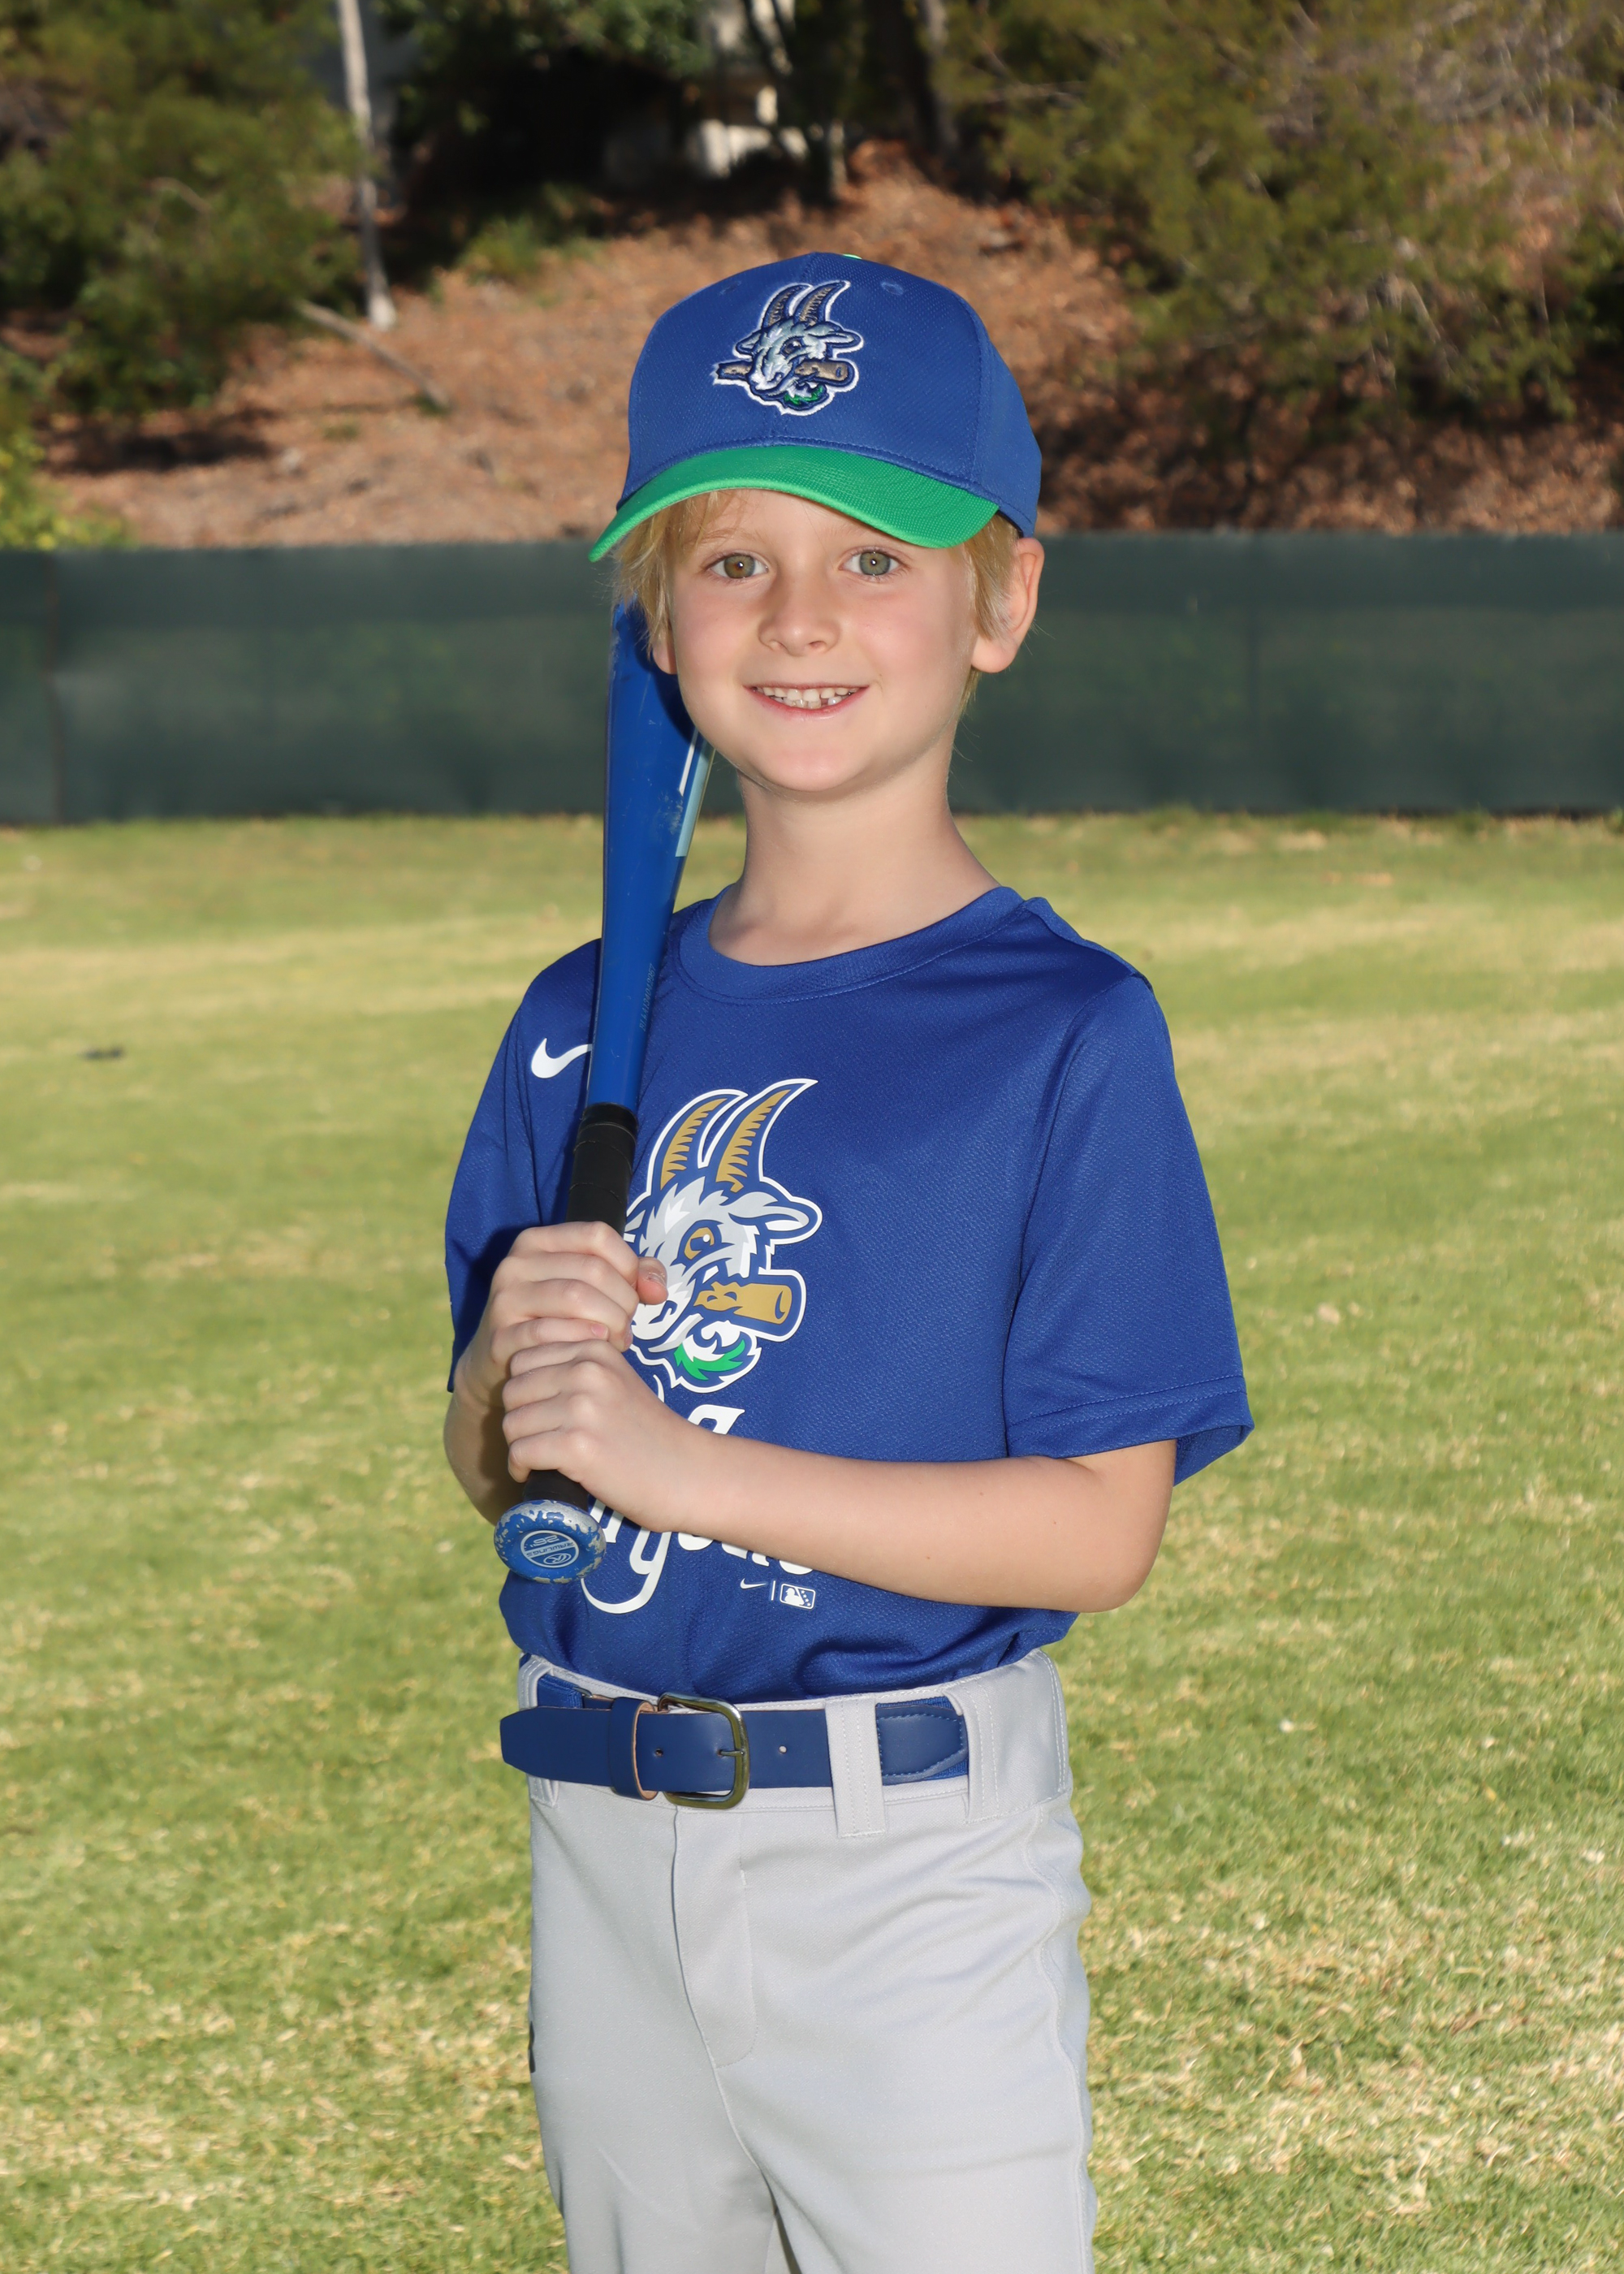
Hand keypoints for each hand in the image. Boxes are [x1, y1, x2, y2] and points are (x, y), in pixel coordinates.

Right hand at [454, 1222, 667, 1417]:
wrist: (503, 1367)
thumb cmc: (558, 1322)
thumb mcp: (591, 1289)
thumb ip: (632, 1277)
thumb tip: (656, 1289)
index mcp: (537, 1241)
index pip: (598, 1234)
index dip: (628, 1264)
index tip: (635, 1293)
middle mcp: (515, 1263)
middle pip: (593, 1269)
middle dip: (623, 1301)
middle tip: (627, 1326)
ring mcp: (505, 1299)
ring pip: (577, 1296)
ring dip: (609, 1323)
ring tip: (616, 1340)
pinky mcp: (501, 1336)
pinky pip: (554, 1333)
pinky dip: (583, 1342)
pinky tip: (593, 1351)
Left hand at [501, 1334, 697, 1512]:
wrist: (687, 1472)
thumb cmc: (647, 1433)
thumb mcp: (615, 1382)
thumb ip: (575, 1370)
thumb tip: (517, 1379)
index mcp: (595, 1349)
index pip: (523, 1358)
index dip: (524, 1390)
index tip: (540, 1413)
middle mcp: (587, 1372)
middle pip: (512, 1389)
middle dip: (519, 1418)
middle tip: (538, 1439)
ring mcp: (582, 1408)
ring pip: (512, 1422)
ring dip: (519, 1446)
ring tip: (541, 1459)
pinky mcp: (577, 1446)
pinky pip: (520, 1452)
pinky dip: (520, 1469)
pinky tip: (535, 1475)